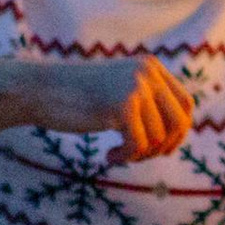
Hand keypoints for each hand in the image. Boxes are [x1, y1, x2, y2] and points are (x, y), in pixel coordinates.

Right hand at [0, 54, 193, 159]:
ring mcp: (135, 87)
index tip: (162, 148)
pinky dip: (126, 157)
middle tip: (140, 157)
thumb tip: (180, 134)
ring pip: (159, 138)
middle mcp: (147, 73)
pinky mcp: (121, 105)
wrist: (37, 90)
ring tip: (118, 155)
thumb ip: (148, 102)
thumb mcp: (119, 91)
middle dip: (164, 147)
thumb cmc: (77, 97)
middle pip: (180, 122)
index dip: (180, 131)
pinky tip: (109, 157)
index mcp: (151, 66)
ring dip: (140, 155)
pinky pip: (139, 145)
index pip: (186, 104)